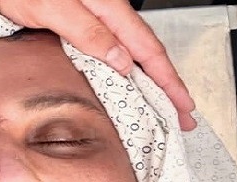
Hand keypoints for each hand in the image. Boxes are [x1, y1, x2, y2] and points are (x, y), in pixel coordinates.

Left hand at [0, 0, 196, 130]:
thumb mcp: (52, 8)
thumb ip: (88, 33)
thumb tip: (122, 61)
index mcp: (108, 6)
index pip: (149, 51)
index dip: (170, 82)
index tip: (184, 106)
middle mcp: (107, 8)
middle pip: (147, 53)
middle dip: (168, 86)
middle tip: (183, 115)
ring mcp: (96, 12)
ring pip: (132, 51)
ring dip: (150, 79)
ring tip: (164, 105)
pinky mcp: (81, 17)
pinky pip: (114, 47)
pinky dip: (127, 68)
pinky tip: (127, 80)